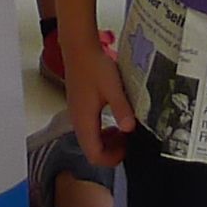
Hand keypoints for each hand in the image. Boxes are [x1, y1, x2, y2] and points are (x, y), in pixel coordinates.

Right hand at [66, 37, 136, 166]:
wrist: (79, 48)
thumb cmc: (94, 66)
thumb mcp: (113, 88)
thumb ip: (121, 109)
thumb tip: (129, 129)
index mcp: (84, 120)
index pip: (94, 155)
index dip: (112, 158)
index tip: (127, 147)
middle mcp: (77, 121)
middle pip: (91, 151)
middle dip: (111, 151)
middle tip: (128, 139)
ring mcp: (77, 114)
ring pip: (90, 140)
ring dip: (107, 141)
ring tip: (123, 130)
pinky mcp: (79, 107)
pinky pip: (89, 129)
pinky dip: (102, 131)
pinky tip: (114, 118)